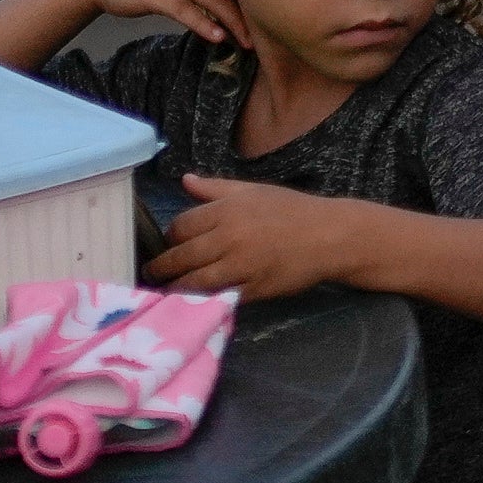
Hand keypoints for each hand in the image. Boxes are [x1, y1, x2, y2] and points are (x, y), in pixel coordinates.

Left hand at [147, 174, 378, 300]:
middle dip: (162, 266)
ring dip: (176, 288)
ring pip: (195, 281)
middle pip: (181, 255)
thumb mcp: (252, 190)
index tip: (170, 243)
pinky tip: (192, 302)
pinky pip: (219, 297)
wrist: (329, 235)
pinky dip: (202, 300)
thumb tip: (185, 181)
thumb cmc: (291, 210)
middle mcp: (229, 237)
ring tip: (165, 291)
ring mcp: (240, 266)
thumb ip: (215, 188)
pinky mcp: (253, 289)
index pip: (181, 226)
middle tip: (153, 273)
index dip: (170, 237)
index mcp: (226, 209)